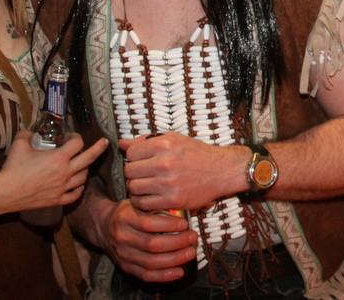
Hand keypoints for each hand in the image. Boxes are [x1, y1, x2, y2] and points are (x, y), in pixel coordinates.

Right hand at [0, 132, 106, 212]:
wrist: (6, 193)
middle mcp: (65, 172)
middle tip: (105, 143)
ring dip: (85, 169)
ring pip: (83, 177)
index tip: (71, 137)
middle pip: (89, 158)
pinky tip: (77, 185)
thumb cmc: (13, 168)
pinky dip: (79, 189)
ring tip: (82, 165)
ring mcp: (62, 187)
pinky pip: (75, 195)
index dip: (76, 137)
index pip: (77, 143)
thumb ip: (27, 134)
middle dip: (99, 148)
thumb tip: (30, 131)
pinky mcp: (57, 200)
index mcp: (59, 157)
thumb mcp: (20, 144)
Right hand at [99, 198, 196, 281]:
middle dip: (177, 243)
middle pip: (152, 245)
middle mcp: (122, 237)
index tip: (184, 224)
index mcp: (124, 218)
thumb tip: (181, 210)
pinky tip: (179, 271)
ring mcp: (123, 255)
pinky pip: (147, 275)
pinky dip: (165, 275)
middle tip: (192, 238)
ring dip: (175, 259)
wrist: (103, 228)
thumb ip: (153, 207)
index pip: (148, 223)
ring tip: (190, 252)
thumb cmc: (126, 213)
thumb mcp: (135, 203)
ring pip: (151, 262)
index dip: (168, 225)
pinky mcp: (126, 267)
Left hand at [120, 132, 246, 212]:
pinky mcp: (173, 200)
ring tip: (145, 185)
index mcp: (164, 144)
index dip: (132, 156)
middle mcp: (165, 163)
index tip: (140, 160)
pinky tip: (150, 196)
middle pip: (129, 171)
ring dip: (135, 188)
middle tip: (142, 174)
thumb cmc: (195, 153)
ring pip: (133, 188)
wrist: (221, 170)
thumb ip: (145, 141)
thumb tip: (122, 143)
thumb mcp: (173, 139)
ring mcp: (168, 183)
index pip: (131, 152)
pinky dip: (142, 201)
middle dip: (132, 172)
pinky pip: (143, 204)